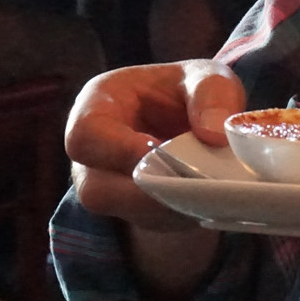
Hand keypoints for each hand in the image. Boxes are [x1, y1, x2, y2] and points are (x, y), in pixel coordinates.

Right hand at [64, 60, 245, 230]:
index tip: (159, 150)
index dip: (118, 150)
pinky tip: (210, 203)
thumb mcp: (207, 77)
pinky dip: (182, 215)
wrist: (197, 120)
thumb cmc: (191, 91)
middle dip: (147, 192)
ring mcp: (110, 186)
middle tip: (194, 181)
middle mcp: (94, 152)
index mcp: (98, 105)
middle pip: (96, 190)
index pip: (85, 135)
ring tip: (209, 192)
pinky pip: (151, 223)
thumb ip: (211, 94)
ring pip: (125, 213)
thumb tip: (215, 134)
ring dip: (169, 207)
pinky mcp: (134, 211)